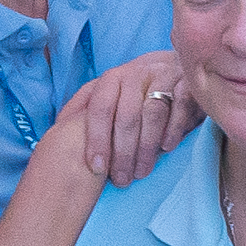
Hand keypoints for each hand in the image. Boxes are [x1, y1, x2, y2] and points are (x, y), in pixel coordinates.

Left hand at [51, 50, 197, 188]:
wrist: (173, 65)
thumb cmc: (135, 91)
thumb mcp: (108, 97)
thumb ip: (85, 111)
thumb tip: (59, 133)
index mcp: (111, 79)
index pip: (99, 109)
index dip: (97, 140)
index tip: (97, 169)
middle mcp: (135, 74)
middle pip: (126, 116)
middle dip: (123, 152)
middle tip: (123, 179)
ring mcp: (162, 75)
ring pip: (153, 112)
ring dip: (146, 146)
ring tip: (142, 171)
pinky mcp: (187, 80)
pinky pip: (181, 105)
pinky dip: (174, 128)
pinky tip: (167, 147)